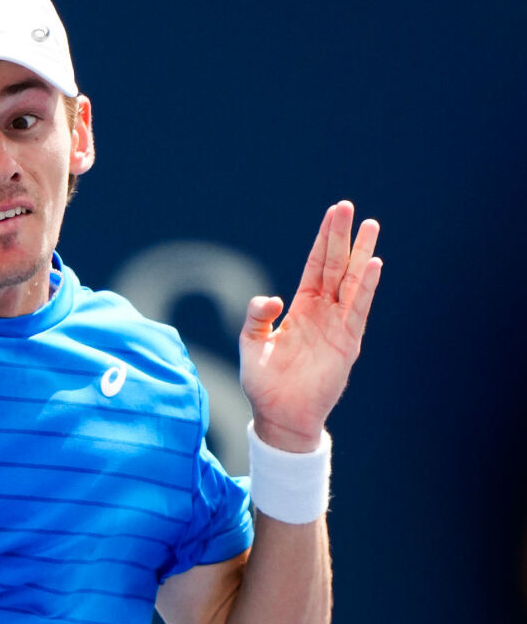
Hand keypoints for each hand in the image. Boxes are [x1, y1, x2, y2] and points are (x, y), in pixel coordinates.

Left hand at [238, 200, 381, 450]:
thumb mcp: (251, 344)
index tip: (333, 214)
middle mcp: (323, 311)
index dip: (323, 240)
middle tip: (348, 207)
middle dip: (341, 237)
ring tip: (370, 226)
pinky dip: (364, 288)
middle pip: (335, 266)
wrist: (280, 415)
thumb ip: (256, 317)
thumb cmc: (265, 381)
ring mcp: (338, 325)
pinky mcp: (347, 343)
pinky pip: (357, 310)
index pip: (315, 265)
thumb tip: (270, 298)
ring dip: (361, 255)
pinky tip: (372, 265)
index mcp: (301, 307)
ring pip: (351, 282)